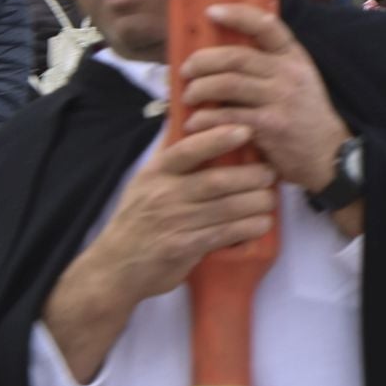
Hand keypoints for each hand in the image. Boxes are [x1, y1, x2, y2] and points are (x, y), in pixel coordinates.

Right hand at [41, 125, 276, 383]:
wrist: (114, 269)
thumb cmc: (138, 219)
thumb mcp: (146, 181)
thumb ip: (172, 156)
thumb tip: (193, 117)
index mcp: (156, 173)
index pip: (187, 150)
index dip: (217, 138)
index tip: (245, 130)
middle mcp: (163, 195)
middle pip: (216, 181)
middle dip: (251, 176)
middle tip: (271, 173)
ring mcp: (173, 223)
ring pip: (226, 208)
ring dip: (256, 202)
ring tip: (271, 198)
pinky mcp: (182, 248)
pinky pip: (223, 234)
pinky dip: (247, 227)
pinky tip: (262, 223)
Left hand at [180, 3, 351, 196]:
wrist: (328, 153)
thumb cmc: (303, 114)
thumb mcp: (298, 79)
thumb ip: (270, 64)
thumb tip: (226, 48)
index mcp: (294, 56)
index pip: (266, 25)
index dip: (237, 15)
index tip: (211, 12)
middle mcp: (288, 73)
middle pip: (236, 57)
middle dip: (203, 61)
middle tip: (186, 70)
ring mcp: (281, 99)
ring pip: (228, 85)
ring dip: (200, 89)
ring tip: (189, 96)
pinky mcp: (271, 126)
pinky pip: (228, 116)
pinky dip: (204, 119)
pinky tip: (195, 123)